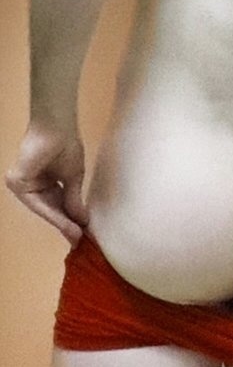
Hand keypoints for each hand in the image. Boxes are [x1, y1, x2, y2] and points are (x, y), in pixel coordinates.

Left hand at [5, 120, 88, 246]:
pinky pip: (37, 203)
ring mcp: (21, 184)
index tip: (81, 233)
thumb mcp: (73, 177)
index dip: (68, 218)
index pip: (55, 203)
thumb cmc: (66, 145)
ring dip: (61, 222)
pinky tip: (67, 224)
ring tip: (76, 234)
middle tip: (79, 239)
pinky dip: (53, 214)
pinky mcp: (17, 182)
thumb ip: (73, 199)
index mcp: (42, 181)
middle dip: (65, 223)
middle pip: (49, 208)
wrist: (57, 127)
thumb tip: (82, 220)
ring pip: (43, 208)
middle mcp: (30, 184)